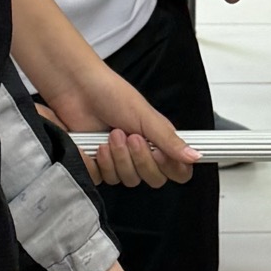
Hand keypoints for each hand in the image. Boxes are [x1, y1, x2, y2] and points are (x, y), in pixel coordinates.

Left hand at [31, 60, 199, 188]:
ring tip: (111, 134)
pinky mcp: (96, 164)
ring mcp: (118, 160)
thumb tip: (195, 156)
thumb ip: (169, 140)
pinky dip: (97, 163)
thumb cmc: (110, 93)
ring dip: (118, 158)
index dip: (171, 168)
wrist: (75, 90)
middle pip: (152, 179)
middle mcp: (140, 153)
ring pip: (127, 180)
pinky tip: (95, 145)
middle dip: (140, 159)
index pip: (177, 170)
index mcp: (158, 140)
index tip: (160, 154)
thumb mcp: (144, 115)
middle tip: (131, 137)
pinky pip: (102, 179)